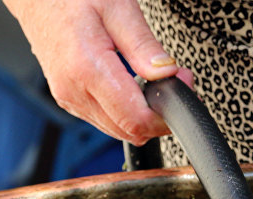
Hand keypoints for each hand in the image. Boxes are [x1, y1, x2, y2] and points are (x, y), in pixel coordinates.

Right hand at [3, 0, 192, 145]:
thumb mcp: (117, 8)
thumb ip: (143, 45)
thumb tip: (166, 73)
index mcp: (87, 69)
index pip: (136, 119)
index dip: (167, 112)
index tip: (182, 86)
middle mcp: (75, 92)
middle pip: (131, 131)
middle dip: (161, 114)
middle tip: (175, 81)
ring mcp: (70, 99)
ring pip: (120, 130)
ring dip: (145, 114)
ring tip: (155, 80)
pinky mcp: (70, 101)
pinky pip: (107, 120)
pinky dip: (127, 111)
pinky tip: (134, 86)